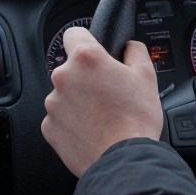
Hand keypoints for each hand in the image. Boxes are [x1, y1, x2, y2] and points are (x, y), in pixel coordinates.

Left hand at [41, 27, 163, 176]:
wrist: (124, 161)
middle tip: (108, 92)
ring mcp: (53, 104)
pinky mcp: (49, 128)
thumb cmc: (135, 119)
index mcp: (86, 59)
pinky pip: (59, 117)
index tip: (95, 52)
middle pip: (71, 67)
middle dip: (86, 76)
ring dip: (79, 99)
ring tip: (102, 115)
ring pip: (65, 94)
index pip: (74, 33)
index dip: (87, 41)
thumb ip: (134, 50)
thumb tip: (128, 45)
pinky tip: (91, 129)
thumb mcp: (146, 75)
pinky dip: (72, 121)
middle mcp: (63, 78)